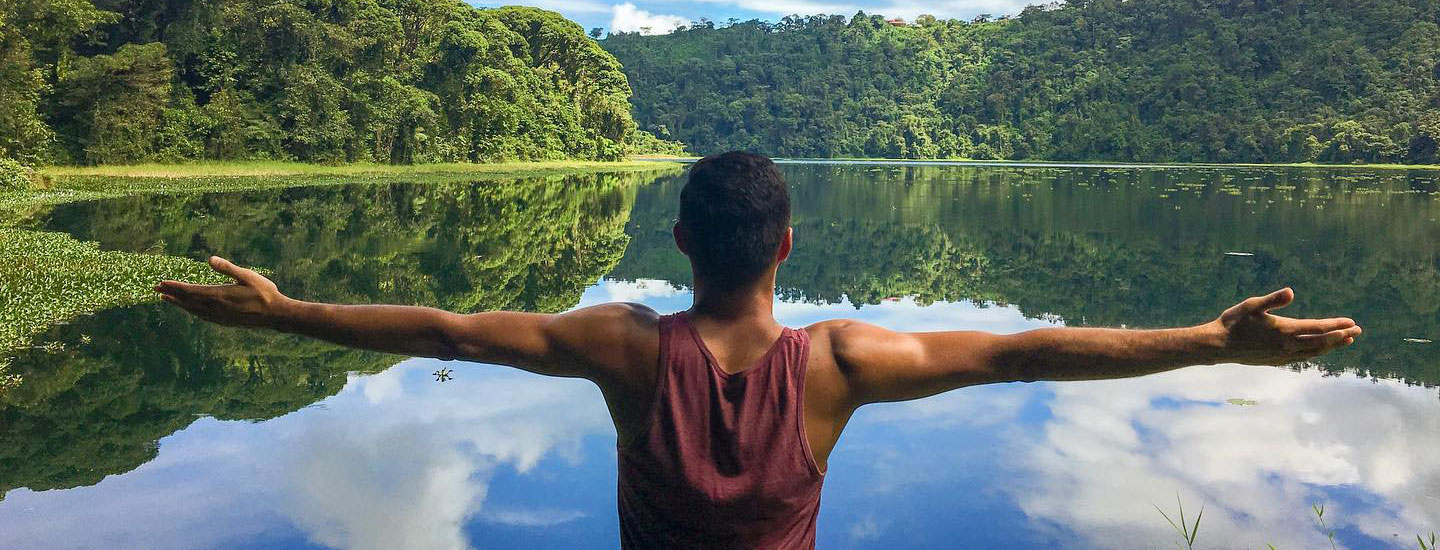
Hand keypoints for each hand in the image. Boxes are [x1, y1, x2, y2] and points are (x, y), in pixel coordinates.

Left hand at [154, 256, 288, 327]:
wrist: (275, 315)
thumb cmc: (264, 293)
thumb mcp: (248, 276)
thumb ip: (228, 268)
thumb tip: (210, 259)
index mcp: (219, 295)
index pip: (191, 290)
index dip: (175, 286)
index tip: (161, 282)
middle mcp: (215, 308)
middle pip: (187, 301)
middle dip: (171, 294)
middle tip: (155, 289)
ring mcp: (219, 317)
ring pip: (193, 310)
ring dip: (179, 303)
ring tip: (167, 298)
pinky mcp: (224, 322)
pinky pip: (201, 316)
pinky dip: (191, 311)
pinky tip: (189, 309)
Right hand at [1212, 288, 1361, 365]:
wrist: (1218, 346)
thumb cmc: (1233, 322)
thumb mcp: (1251, 305)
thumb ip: (1273, 299)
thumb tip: (1291, 292)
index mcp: (1285, 330)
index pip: (1318, 328)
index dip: (1336, 325)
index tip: (1352, 322)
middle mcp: (1287, 345)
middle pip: (1321, 342)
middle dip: (1341, 336)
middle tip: (1358, 331)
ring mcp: (1282, 356)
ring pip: (1314, 352)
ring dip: (1331, 346)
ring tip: (1345, 341)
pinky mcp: (1276, 361)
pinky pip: (1302, 358)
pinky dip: (1315, 353)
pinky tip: (1317, 351)